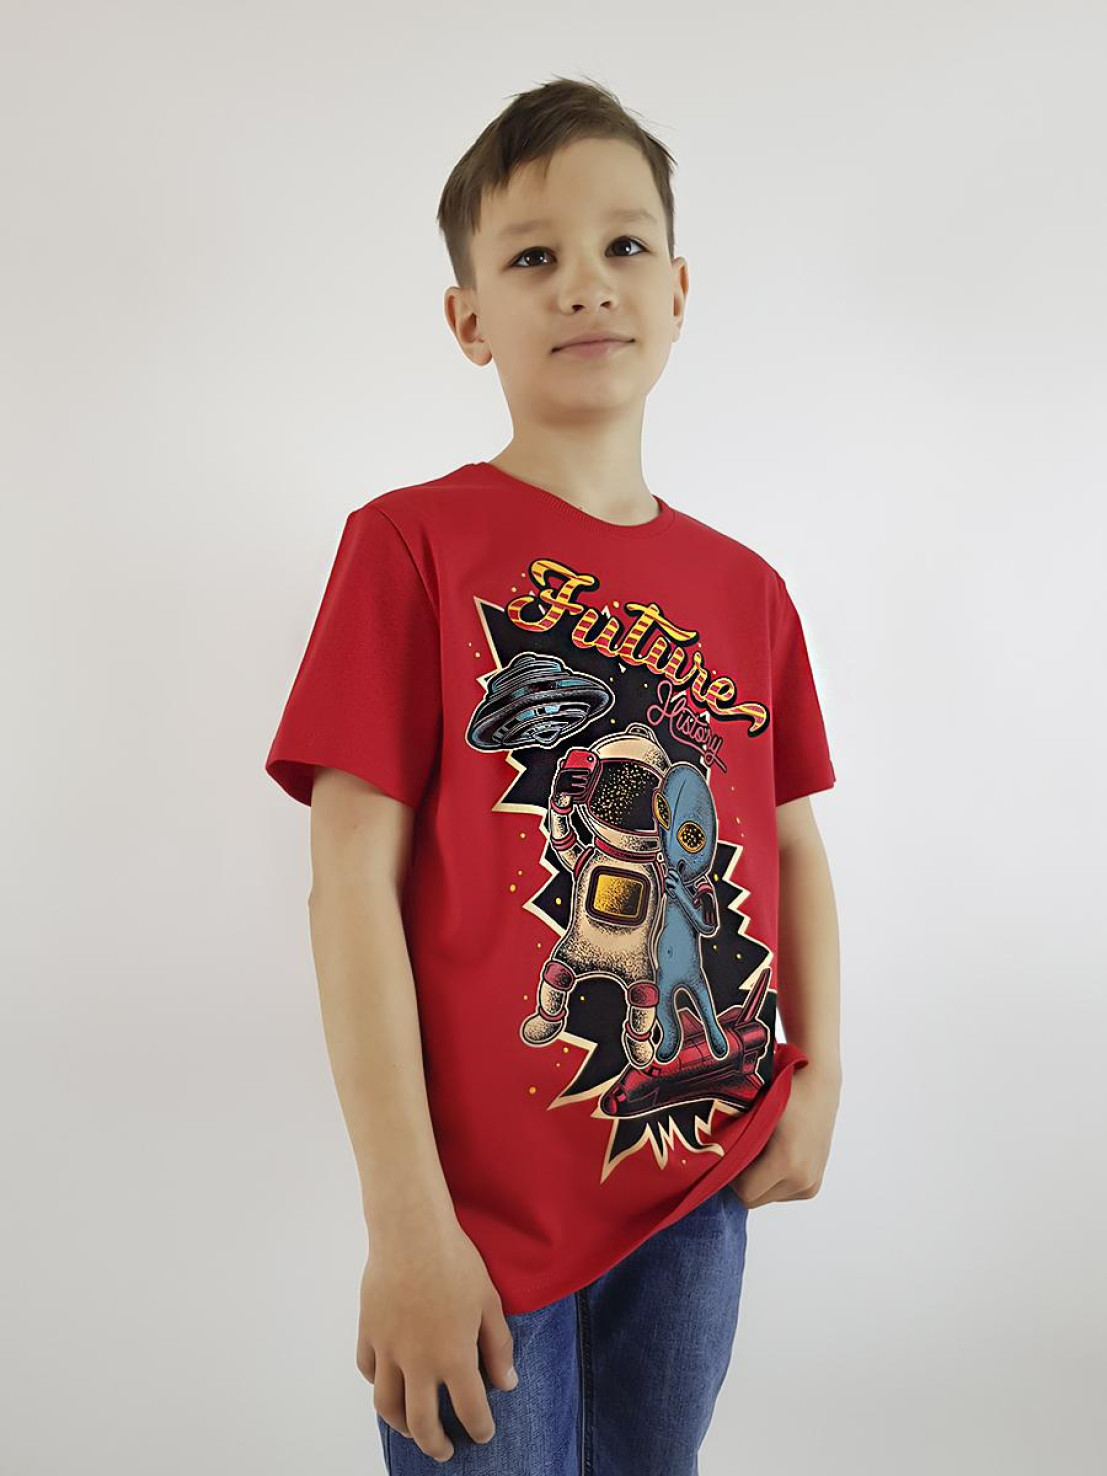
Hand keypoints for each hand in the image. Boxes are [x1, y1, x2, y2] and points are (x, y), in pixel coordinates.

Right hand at [357, 1214, 517, 1461]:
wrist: (411, 1231)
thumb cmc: (456, 1261)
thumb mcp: (489, 1303)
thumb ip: (498, 1347)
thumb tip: (507, 1384)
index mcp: (454, 1357)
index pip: (470, 1411)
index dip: (480, 1428)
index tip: (483, 1433)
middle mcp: (418, 1362)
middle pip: (422, 1424)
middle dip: (436, 1444)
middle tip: (445, 1450)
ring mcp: (389, 1349)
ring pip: (387, 1406)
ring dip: (401, 1425)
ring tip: (412, 1428)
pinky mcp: (369, 1332)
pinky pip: (368, 1370)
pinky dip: (378, 1384)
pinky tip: (389, 1383)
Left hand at [727, 1065, 840, 1208]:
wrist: (818, 1084)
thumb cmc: (782, 1091)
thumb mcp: (755, 1114)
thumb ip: (736, 1141)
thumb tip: (709, 1161)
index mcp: (788, 1161)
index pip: (745, 1192)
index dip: (730, 1174)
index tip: (729, 1152)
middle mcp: (803, 1179)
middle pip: (755, 1199)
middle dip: (743, 1179)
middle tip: (741, 1150)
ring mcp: (811, 1184)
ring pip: (767, 1197)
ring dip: (758, 1180)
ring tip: (760, 1149)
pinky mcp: (814, 1186)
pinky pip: (781, 1193)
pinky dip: (772, 1180)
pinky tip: (774, 1155)